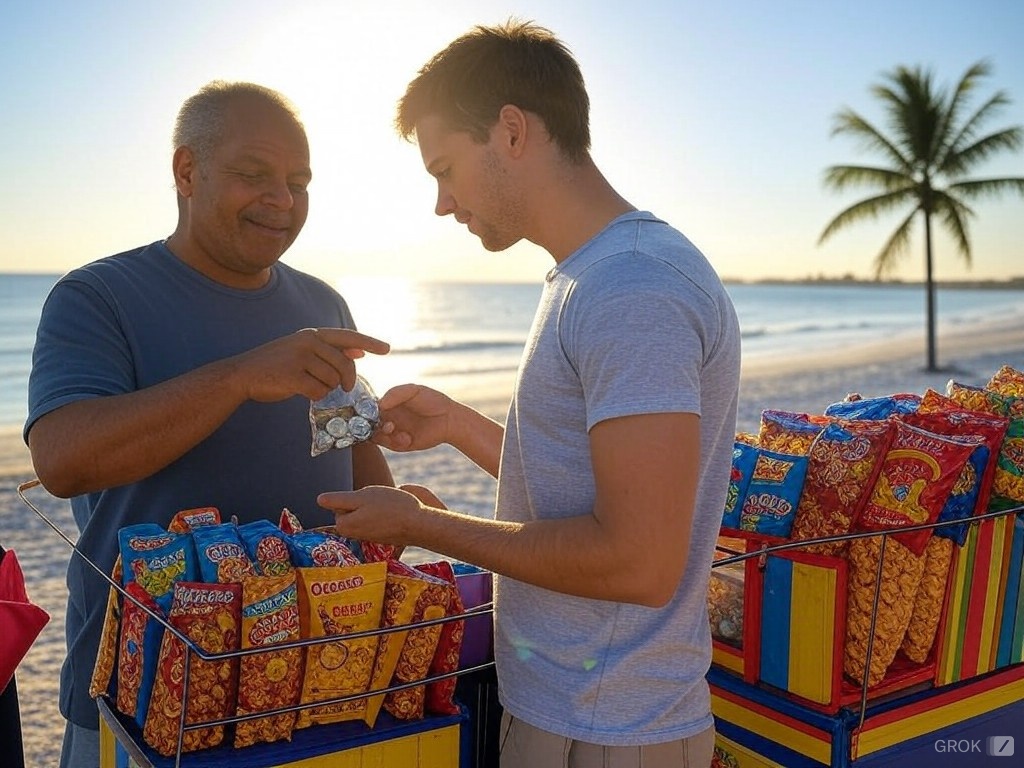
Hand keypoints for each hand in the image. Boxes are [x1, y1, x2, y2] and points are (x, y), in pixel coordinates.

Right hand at [229, 327, 388, 402]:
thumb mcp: (304, 352)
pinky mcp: (293, 375)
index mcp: (313, 335)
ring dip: (326, 389)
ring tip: (309, 385)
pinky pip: (318, 391)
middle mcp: (308, 342)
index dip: (369, 342)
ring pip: (332, 380)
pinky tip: (302, 392)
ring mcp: (300, 358)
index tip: (386, 349)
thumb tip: (358, 354)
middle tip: (345, 388)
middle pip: (344, 365)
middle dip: (347, 379)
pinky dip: (315, 396)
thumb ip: (330, 352)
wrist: (243, 374)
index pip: (347, 336)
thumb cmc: (276, 365)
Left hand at [318, 485, 426, 545]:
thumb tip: (319, 500)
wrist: (419, 524)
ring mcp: (368, 537)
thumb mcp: (362, 497)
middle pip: (351, 511)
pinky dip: (383, 515)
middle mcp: (354, 535)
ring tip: (388, 507)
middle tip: (377, 501)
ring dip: (374, 507)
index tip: (367, 499)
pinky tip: (394, 513)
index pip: (339, 506)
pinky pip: (376, 520)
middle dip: (362, 503)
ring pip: (364, 514)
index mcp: (345, 526)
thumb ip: (338, 499)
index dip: (352, 498)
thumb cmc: (390, 507)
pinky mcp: (381, 536)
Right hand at [374, 383, 454, 451]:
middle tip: (386, 423)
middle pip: (368, 424)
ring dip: (383, 434)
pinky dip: (395, 442)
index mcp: (389, 404)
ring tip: (393, 429)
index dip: (366, 411)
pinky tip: (407, 438)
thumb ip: (395, 393)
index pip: (369, 408)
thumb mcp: (413, 391)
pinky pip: (390, 445)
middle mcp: (389, 418)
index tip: (370, 412)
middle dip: (372, 425)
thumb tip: (379, 404)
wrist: (449, 419)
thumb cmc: (432, 401)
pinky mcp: (401, 444)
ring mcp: (394, 432)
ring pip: (376, 436)